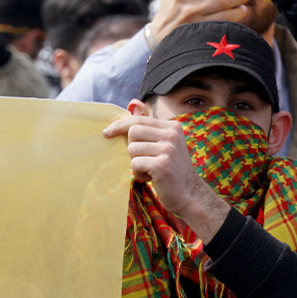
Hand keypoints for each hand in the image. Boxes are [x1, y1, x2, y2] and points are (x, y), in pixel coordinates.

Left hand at [104, 107, 229, 241]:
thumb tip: (132, 103)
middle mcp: (172, 135)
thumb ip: (149, 127)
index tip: (107, 132)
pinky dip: (138, 173)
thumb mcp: (164, 144)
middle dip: (132, 147)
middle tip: (144, 159)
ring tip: (150, 169)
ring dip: (136, 162)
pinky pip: (135, 164)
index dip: (120, 125)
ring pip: (132, 148)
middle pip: (133, 131)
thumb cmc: (172, 170)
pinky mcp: (162, 165)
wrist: (189, 194)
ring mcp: (168, 149)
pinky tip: (151, 177)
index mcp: (173, 126)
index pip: (139, 119)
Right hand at [146, 0, 250, 44]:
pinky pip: (219, 30)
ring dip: (236, 12)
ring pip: (223, 17)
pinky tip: (237, 24)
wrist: (157, 41)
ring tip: (244, 8)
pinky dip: (230, 26)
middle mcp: (190, 8)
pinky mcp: (200, 37)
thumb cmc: (166, 14)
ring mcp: (196, 24)